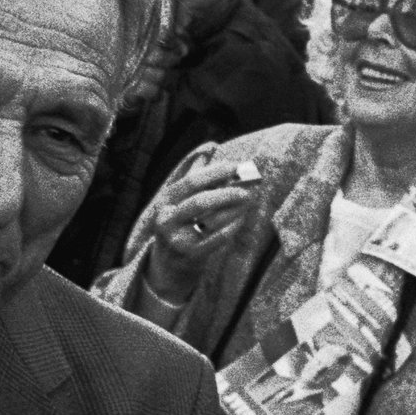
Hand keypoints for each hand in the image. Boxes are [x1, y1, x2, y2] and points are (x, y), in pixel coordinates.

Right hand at [141, 147, 260, 306]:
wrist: (168, 266)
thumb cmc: (180, 225)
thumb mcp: (180, 201)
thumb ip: (194, 177)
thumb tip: (210, 149)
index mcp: (165, 202)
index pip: (191, 182)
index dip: (215, 172)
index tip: (236, 166)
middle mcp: (167, 220)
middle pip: (200, 201)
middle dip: (227, 192)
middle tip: (248, 187)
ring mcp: (178, 240)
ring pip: (210, 220)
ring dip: (234, 208)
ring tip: (249, 199)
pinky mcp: (191, 256)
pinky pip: (217, 239)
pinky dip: (232, 226)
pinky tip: (241, 218)